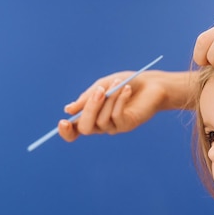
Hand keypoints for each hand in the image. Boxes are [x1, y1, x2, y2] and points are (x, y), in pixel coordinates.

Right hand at [57, 70, 191, 141]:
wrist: (151, 83)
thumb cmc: (125, 82)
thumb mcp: (102, 85)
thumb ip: (87, 98)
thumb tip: (68, 110)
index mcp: (91, 115)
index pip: (75, 130)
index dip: (67, 132)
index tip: (63, 121)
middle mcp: (101, 124)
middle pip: (85, 128)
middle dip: (89, 109)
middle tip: (99, 90)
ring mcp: (114, 126)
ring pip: (102, 120)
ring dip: (109, 100)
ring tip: (117, 83)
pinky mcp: (128, 124)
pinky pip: (118, 116)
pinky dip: (120, 100)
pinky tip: (127, 89)